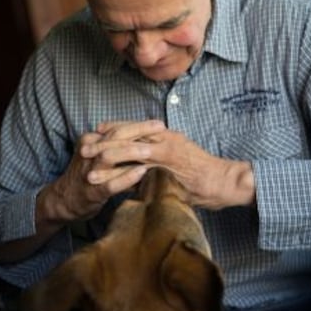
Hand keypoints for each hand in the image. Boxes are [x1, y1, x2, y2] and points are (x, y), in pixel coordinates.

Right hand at [42, 120, 165, 221]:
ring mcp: (89, 171)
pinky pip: (109, 183)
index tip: (159, 124)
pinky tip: (141, 173)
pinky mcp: (92, 191)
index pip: (117, 128)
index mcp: (92, 140)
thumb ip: (119, 147)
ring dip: (131, 152)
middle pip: (114, 137)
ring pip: (109, 156)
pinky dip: (126, 177)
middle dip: (139, 131)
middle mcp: (89, 152)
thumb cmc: (89, 174)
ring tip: (151, 150)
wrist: (64, 200)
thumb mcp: (100, 155)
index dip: (139, 125)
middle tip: (161, 129)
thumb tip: (148, 141)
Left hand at [86, 120, 254, 208]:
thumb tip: (144, 177)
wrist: (226, 182)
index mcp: (167, 137)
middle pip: (127, 132)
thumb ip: (162, 169)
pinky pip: (139, 156)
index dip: (114, 130)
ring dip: (106, 150)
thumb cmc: (206, 179)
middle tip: (83, 145)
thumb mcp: (180, 170)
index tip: (96, 134)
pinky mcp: (169, 157)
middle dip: (103, 139)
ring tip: (87, 159)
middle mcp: (164, 136)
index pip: (135, 129)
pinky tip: (105, 166)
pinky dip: (119, 161)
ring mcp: (166, 145)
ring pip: (129, 142)